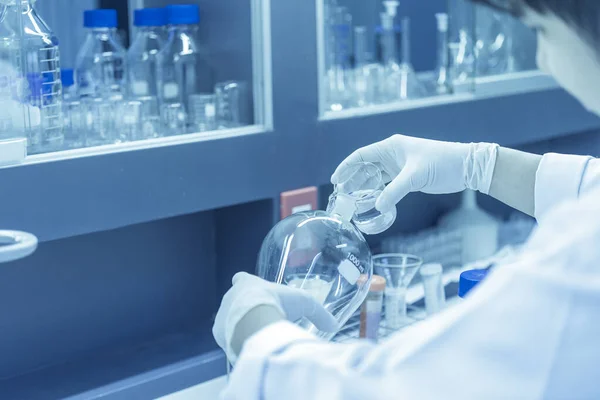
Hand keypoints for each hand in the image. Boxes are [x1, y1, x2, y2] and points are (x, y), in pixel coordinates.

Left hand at [212, 272, 337, 362]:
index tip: (254, 293)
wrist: (253, 322)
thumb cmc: (277, 304)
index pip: (241, 279)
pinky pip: (226, 336)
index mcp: (246, 283)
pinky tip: (248, 347)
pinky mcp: (217, 332)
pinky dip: (235, 340)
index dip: (247, 285)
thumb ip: (319, 314)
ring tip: (257, 337)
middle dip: (248, 310)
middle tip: (263, 321)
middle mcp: (230, 295)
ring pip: (230, 319)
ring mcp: (222, 313)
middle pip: (237, 301)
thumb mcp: (304, 303)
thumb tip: (333, 326)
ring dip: (240, 326)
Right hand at [331, 134, 497, 212]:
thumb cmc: (442, 163)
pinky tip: (371, 202)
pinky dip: (378, 192)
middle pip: (365, 167)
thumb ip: (395, 191)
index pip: (361, 155)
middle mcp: (393, 155)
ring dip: (364, 187)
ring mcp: (399, 166)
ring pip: (375, 177)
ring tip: (352, 200)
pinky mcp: (407, 177)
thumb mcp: (416, 177)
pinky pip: (386, 185)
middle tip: (341, 194)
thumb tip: (378, 206)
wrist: (466, 167)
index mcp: (391, 147)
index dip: (346, 167)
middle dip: (352, 180)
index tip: (336, 180)